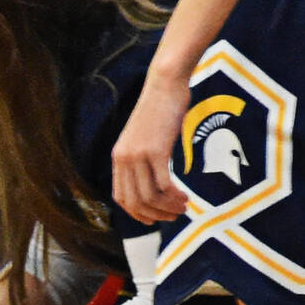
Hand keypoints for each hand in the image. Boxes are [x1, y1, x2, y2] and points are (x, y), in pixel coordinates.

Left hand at [113, 64, 192, 222]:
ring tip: (184, 207)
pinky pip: (163, 185)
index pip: (121, 197)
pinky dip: (175, 196)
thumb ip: (143, 157)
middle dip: (155, 215)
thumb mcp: (144, 136)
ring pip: (149, 197)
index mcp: (118, 157)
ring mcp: (138, 155)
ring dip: (168, 208)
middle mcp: (124, 158)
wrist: (165, 85)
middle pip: (135, 202)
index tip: (154, 219)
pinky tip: (186, 197)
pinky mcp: (156, 151)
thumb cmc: (160, 109)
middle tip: (174, 216)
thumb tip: (154, 179)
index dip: (137, 214)